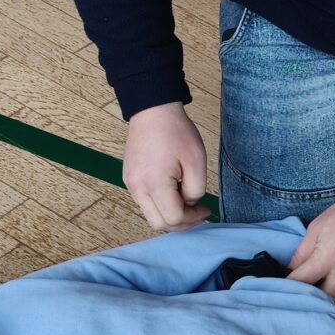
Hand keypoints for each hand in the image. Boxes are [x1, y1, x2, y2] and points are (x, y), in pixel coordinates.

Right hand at [123, 103, 209, 230]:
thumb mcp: (196, 161)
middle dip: (181, 222)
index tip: (205, 208)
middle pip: (159, 224)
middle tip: (198, 212)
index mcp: (154, 183)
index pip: (173, 218)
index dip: (192, 218)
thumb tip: (189, 204)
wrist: (153, 110)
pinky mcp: (129, 179)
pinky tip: (174, 192)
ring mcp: (131, 184)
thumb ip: (195, 190)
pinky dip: (161, 204)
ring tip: (186, 200)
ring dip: (170, 214)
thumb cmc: (176, 132)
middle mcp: (138, 188)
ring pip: (151, 215)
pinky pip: (145, 202)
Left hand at [288, 184, 334, 310]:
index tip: (279, 288)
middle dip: (308, 301)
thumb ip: (301, 253)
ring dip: (326, 307)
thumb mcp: (315, 228)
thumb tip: (290, 271)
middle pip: (322, 300)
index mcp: (326, 257)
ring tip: (315, 304)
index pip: (301, 281)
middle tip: (297, 299)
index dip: (287, 286)